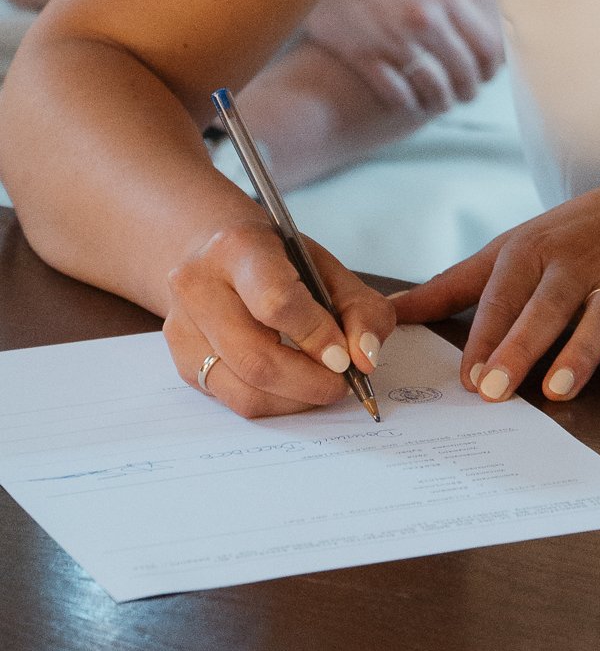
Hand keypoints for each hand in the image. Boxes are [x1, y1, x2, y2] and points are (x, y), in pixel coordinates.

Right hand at [163, 220, 397, 418]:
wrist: (216, 255)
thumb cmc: (279, 262)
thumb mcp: (327, 268)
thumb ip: (360, 309)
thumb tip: (365, 358)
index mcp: (238, 248)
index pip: (276, 302)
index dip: (316, 336)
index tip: (345, 357)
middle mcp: (198, 285)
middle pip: (257, 357)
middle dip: (311, 382)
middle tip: (342, 382)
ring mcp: (182, 327)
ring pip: (244, 389)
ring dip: (296, 399)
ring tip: (322, 384)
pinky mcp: (182, 362)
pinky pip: (234, 400)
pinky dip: (276, 402)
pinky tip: (294, 386)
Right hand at [302, 0, 504, 116]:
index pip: (487, 44)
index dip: (494, 66)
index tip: (490, 73)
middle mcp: (423, 20)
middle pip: (464, 71)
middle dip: (471, 89)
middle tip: (468, 93)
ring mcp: (392, 40)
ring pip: (434, 87)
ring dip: (443, 101)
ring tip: (443, 103)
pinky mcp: (362, 56)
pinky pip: (397, 93)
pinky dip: (409, 103)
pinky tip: (412, 103)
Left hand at [392, 171, 599, 403]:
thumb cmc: (570, 237)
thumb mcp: (511, 250)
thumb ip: (452, 286)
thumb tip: (390, 312)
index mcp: (531, 252)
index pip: (501, 296)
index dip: (483, 336)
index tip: (464, 379)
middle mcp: (573, 265)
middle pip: (544, 308)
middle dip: (519, 347)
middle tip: (494, 390)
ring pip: (599, 317)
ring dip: (582, 351)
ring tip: (561, 387)